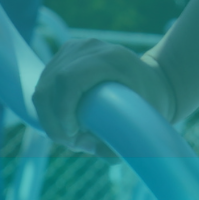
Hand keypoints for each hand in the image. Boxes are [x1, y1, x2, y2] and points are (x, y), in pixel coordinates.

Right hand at [32, 37, 175, 157]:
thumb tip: (95, 151)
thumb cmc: (151, 102)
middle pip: (49, 86)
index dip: (63, 110)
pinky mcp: (65, 55)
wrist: (155, 79)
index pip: (68, 80)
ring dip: (50, 118)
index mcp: (110, 57)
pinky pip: (44, 85)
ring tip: (72, 136)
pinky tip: (67, 123)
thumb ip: (122, 141)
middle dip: (54, 122)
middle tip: (73, 143)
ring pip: (43, 87)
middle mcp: (89, 48)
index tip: (74, 136)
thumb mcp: (144, 120)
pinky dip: (50, 109)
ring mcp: (74, 48)